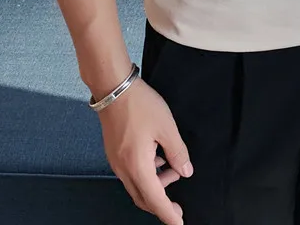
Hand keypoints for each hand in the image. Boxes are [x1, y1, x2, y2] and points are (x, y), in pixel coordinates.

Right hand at [98, 77, 192, 224]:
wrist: (114, 88)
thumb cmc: (140, 105)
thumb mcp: (166, 127)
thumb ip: (178, 153)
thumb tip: (185, 172)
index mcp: (137, 166)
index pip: (155, 200)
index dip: (168, 214)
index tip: (179, 224)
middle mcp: (123, 169)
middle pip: (143, 198)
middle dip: (161, 204)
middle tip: (178, 207)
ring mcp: (116, 161)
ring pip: (136, 185)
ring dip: (155, 184)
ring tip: (172, 168)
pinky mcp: (114, 152)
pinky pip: (131, 173)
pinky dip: (146, 173)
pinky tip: (158, 157)